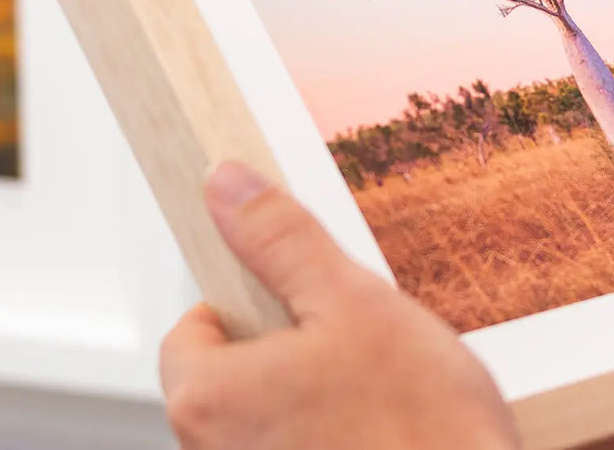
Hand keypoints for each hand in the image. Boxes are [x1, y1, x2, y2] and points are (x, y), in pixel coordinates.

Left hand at [159, 161, 518, 449]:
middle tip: (351, 350)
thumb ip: (282, 240)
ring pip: (269, 424)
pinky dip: (333, 441)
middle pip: (229, 382)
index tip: (295, 302)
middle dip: (287, 359)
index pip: (191, 331)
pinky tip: (385, 434)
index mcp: (208, 398)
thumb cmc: (423, 434)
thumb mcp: (355, 303)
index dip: (249, 306)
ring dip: (314, 404)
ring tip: (380, 398)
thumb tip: (230, 189)